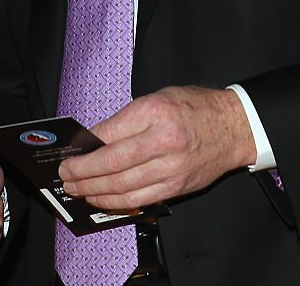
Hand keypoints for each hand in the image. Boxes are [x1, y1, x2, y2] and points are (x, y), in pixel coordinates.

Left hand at [59, 85, 255, 210]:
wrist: (233, 126)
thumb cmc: (195, 107)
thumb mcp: (159, 98)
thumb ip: (128, 119)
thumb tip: (96, 139)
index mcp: (156, 111)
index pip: (110, 133)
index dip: (85, 148)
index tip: (70, 154)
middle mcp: (163, 141)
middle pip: (112, 164)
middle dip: (83, 174)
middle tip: (65, 177)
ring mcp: (171, 168)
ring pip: (123, 187)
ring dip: (95, 191)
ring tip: (78, 190)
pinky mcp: (177, 187)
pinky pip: (141, 200)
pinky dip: (117, 202)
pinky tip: (103, 199)